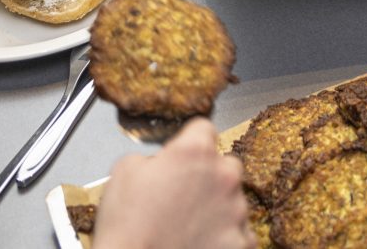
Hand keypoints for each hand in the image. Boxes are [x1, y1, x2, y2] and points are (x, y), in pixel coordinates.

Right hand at [91, 120, 250, 248]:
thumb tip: (160, 164)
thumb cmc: (127, 226)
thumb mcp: (124, 172)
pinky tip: (202, 243)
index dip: (189, 142)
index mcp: (195, 151)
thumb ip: (152, 158)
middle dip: (209, 176)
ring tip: (189, 227)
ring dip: (218, 208)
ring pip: (234, 201)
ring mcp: (237, 210)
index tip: (182, 156)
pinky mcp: (243, 241)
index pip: (203, 129)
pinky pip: (241, 233)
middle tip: (185, 197)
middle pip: (226, 164)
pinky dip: (226, 238)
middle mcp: (223, 175)